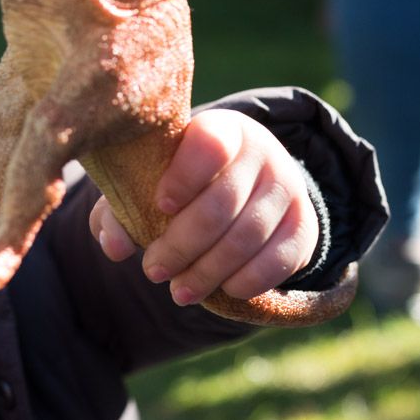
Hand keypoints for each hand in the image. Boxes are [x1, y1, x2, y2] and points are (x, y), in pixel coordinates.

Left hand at [88, 109, 316, 305]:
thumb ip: (121, 209)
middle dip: (182, 244)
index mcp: (222, 129)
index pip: (210, 145)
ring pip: (248, 236)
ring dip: (208, 271)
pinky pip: (279, 259)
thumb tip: (115, 246)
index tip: (159, 205)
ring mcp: (289, 187)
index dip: (183, 178)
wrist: (246, 185)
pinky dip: (247, 280)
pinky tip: (222, 290)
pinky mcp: (305, 224)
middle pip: (223, 202)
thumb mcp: (150, 184)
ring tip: (179, 291)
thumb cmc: (184, 184)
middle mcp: (263, 151)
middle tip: (154, 270)